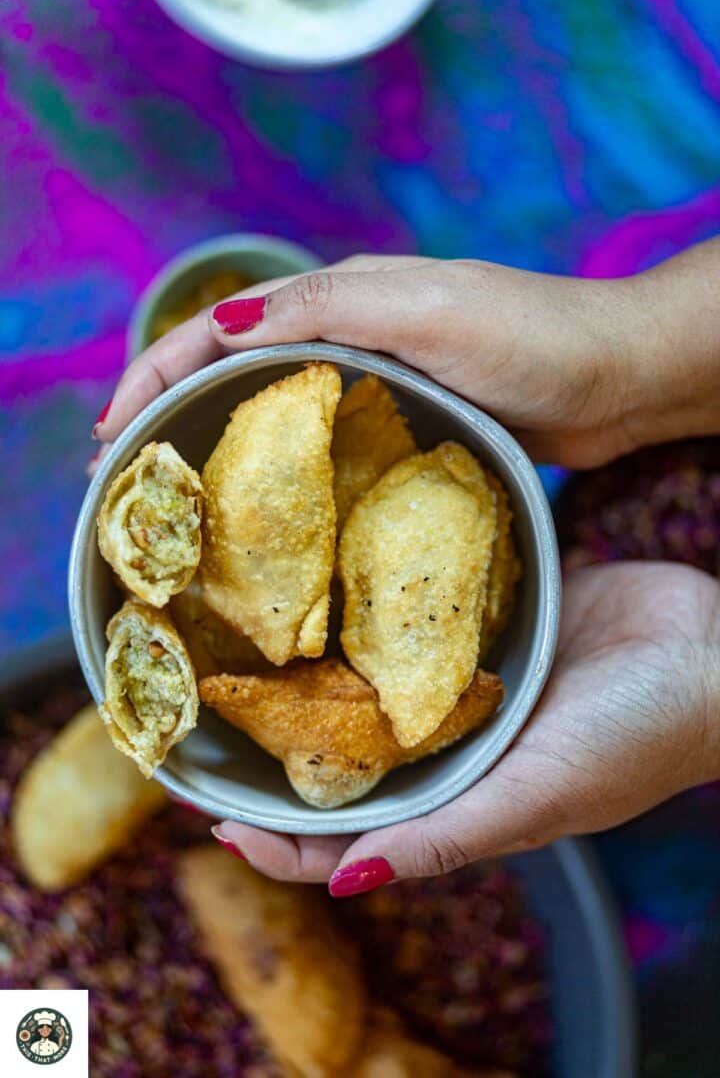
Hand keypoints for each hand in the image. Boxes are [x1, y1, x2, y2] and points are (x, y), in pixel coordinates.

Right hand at [96, 248, 716, 467]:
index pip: (220, 328)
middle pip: (233, 367)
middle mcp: (348, 335)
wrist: (614, 379)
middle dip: (171, 410)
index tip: (113, 432)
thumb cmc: (530, 335)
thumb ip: (327, 308)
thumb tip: (220, 325)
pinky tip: (265, 507)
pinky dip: (278, 469)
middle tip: (125, 475)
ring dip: (216, 442)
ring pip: (271, 409)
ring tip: (175, 498)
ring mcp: (374, 381)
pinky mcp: (403, 424)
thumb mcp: (424, 310)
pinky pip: (319, 444)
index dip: (157, 371)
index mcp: (340, 298)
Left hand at [210, 562, 719, 894]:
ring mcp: (460, 681)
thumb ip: (449, 837)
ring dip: (314, 676)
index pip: (348, 833)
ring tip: (246, 648)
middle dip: (280, 750)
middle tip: (211, 718)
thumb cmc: (636, 735)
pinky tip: (322, 587)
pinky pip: (409, 622)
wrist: (709, 649)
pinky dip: (369, 615)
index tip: (214, 815)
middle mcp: (447, 743)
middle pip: (343, 757)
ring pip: (369, 684)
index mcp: (456, 796)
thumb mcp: (540, 795)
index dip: (280, 837)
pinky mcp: (478, 625)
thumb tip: (342, 883)